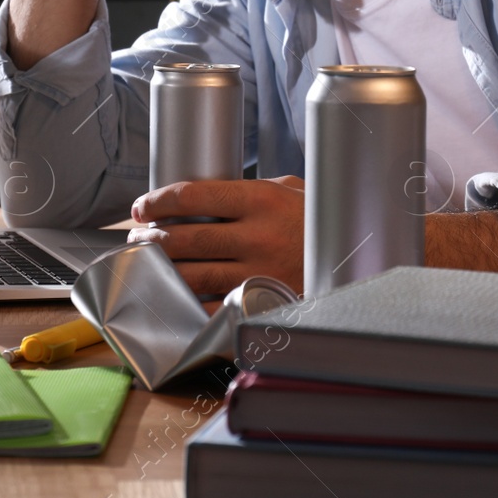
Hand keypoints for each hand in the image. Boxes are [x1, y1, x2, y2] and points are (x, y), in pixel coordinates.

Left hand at [127, 176, 304, 298]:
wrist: (361, 257)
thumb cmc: (321, 219)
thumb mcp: (291, 190)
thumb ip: (250, 189)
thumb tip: (203, 193)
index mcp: (261, 199)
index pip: (194, 195)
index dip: (159, 201)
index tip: (142, 206)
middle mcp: (257, 236)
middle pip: (185, 236)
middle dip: (151, 236)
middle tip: (137, 235)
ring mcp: (258, 273)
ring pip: (191, 274)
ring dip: (160, 268)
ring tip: (147, 261)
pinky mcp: (261, 303)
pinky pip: (211, 307)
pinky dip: (185, 302)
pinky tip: (172, 295)